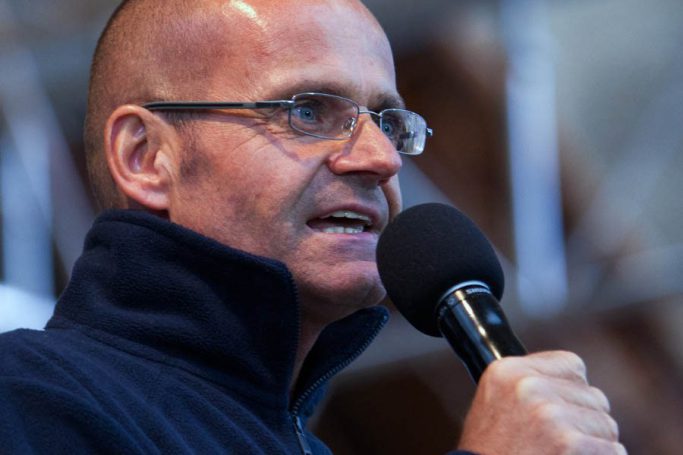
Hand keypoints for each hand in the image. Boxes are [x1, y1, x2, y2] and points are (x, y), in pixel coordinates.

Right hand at [457, 351, 625, 454]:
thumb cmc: (490, 452)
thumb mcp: (495, 405)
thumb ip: (531, 388)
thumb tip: (576, 385)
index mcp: (507, 371)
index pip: (570, 364)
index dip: (572, 391)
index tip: (562, 410)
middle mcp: (528, 386)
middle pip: (593, 396)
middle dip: (584, 421)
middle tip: (556, 443)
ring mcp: (551, 413)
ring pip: (606, 424)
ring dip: (593, 444)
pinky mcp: (571, 442)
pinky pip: (613, 449)